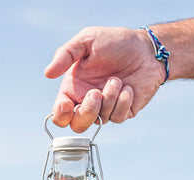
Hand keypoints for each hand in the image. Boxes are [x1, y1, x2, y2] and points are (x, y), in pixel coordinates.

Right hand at [45, 27, 164, 131]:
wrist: (146, 48)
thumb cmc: (115, 43)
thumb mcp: (87, 40)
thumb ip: (65, 54)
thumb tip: (47, 73)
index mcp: (73, 90)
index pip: (60, 116)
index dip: (61, 115)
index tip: (67, 103)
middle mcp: (87, 103)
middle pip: (78, 125)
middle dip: (87, 111)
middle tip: (95, 92)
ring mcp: (106, 110)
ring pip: (100, 121)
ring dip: (109, 99)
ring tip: (117, 79)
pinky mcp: (123, 112)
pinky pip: (118, 117)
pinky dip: (123, 102)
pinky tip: (128, 87)